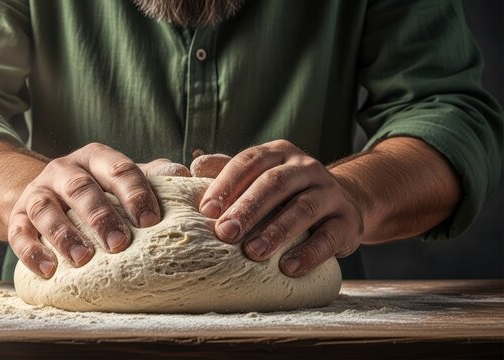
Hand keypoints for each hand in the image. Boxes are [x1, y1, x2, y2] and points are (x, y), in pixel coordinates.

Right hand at [8, 143, 187, 277]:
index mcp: (95, 158)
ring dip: (63, 234)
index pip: (117, 168)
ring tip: (83, 259)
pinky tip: (49, 270)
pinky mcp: (16, 216)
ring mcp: (37, 192)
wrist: (46, 193)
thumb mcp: (121, 178)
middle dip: (100, 215)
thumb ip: (151, 175)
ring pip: (44, 208)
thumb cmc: (98, 190)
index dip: (134, 193)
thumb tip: (183, 173)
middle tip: (119, 244)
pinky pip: (18, 232)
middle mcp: (63, 170)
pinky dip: (32, 251)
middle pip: (80, 188)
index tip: (150, 221)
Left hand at [194, 140, 363, 276]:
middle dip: (247, 209)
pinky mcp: (348, 220)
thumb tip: (193, 166)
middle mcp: (306, 167)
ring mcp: (330, 192)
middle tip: (225, 233)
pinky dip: (309, 253)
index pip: (249, 161)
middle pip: (274, 183)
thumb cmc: (286, 194)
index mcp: (279, 154)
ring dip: (276, 232)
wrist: (342, 202)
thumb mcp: (259, 178)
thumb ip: (229, 172)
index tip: (207, 210)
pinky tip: (288, 267)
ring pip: (303, 208)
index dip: (227, 184)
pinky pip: (329, 236)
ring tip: (253, 253)